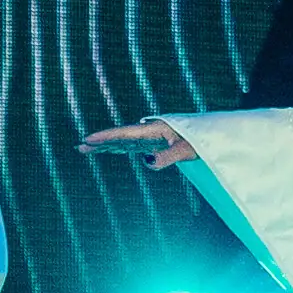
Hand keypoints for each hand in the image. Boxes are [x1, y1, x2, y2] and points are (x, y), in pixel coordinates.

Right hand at [81, 118, 195, 170]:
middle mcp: (149, 131)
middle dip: (100, 142)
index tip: (88, 139)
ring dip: (106, 146)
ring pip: (123, 141)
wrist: (213, 134)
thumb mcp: (187, 149)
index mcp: (153, 129)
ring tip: (86, 149)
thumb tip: (146, 163)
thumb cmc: (201, 141)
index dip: (105, 137)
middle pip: (119, 137)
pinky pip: (131, 145)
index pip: (124, 133)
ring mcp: (150, 137)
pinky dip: (118, 148)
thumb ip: (168, 156)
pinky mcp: (154, 142)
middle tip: (79, 147)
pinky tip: (110, 150)